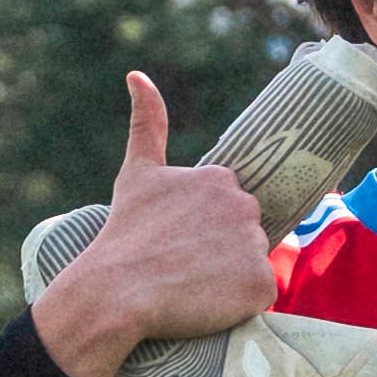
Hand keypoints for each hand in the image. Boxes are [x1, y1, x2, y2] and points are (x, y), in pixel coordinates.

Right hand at [33, 73, 280, 376]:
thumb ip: (146, 122)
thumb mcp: (136, 173)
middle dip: (220, 250)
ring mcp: (255, 245)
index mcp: (221, 179)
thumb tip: (137, 74)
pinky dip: (240, 302)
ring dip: (229, 276)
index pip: (228, 209)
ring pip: (252, 264)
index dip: (204, 230)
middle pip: (245, 234)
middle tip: (183, 264)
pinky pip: (260, 294)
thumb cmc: (124, 233)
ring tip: (190, 283)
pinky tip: (207, 301)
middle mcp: (245, 206)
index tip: (177, 241)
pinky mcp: (261, 283)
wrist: (116, 289)